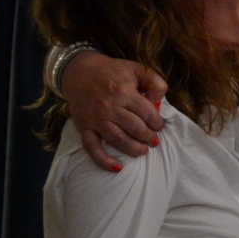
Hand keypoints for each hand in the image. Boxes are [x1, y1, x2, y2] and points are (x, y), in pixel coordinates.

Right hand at [62, 51, 167, 169]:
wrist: (79, 71)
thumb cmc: (112, 71)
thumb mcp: (136, 68)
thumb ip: (154, 81)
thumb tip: (159, 101)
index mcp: (124, 92)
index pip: (147, 114)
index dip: (157, 123)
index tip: (159, 126)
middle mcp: (109, 107)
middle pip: (135, 128)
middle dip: (148, 137)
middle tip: (154, 140)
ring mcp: (95, 119)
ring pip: (118, 140)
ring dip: (134, 149)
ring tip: (143, 151)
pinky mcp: (83, 127)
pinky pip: (92, 147)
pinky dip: (104, 160)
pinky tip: (117, 168)